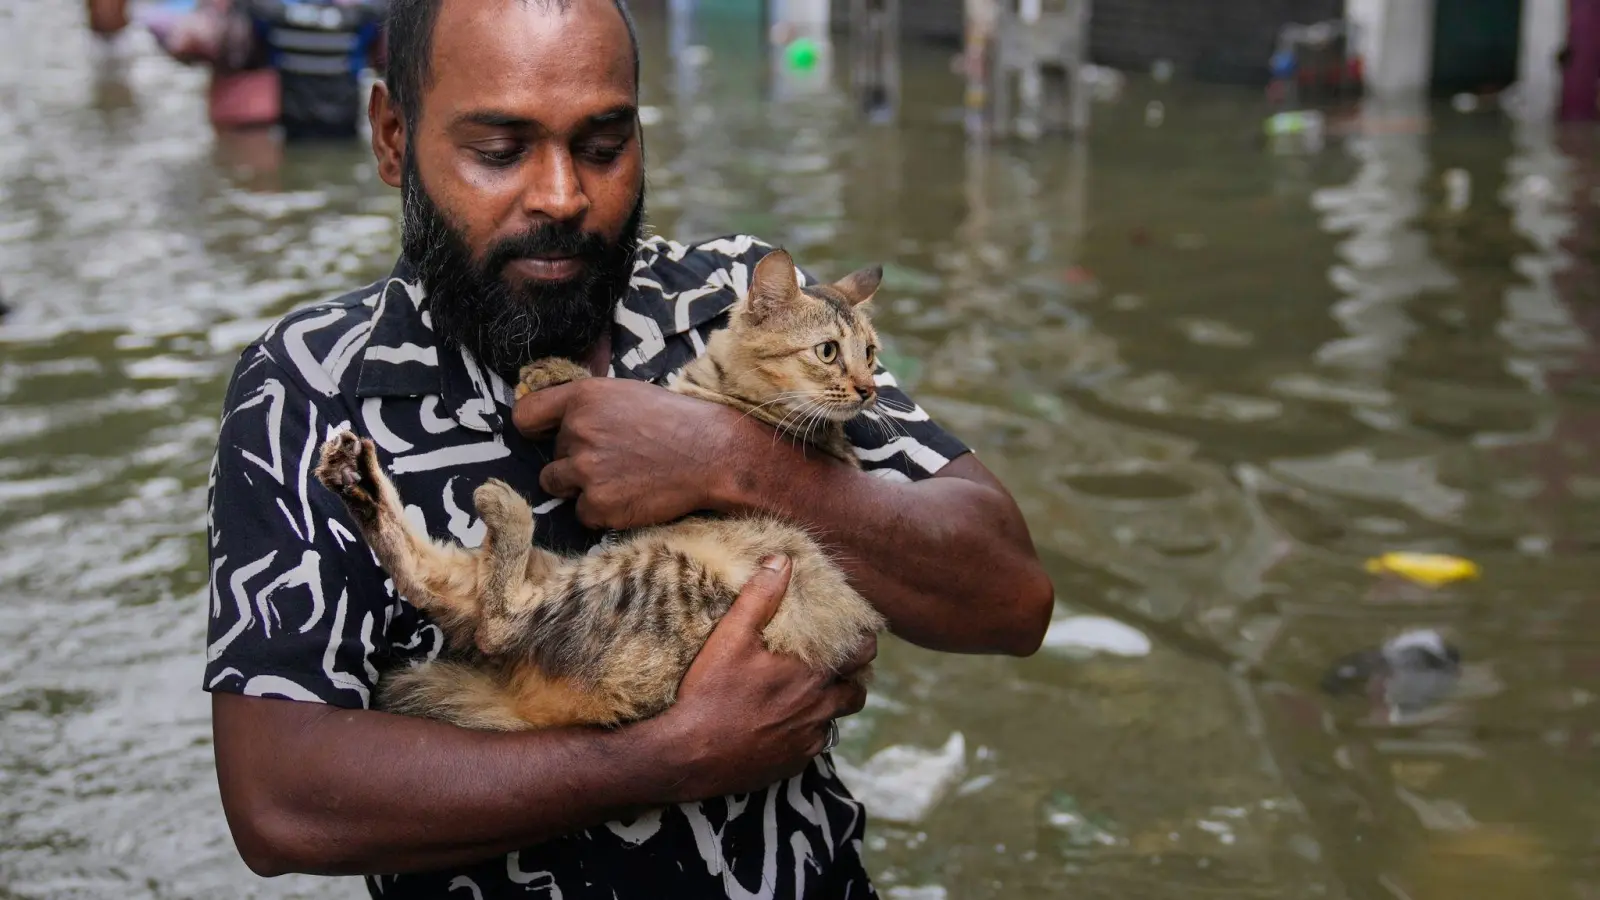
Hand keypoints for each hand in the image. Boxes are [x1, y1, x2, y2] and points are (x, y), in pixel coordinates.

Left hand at [511, 377, 757, 529]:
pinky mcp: (599, 504)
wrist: (713, 455)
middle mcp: (577, 432)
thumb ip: (589, 406)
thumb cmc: (676, 422)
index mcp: (583, 398)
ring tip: (620, 478)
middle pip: (552, 456)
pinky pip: (582, 513)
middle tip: (617, 458)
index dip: (534, 429)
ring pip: (557, 485)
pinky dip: (603, 510)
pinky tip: (631, 496)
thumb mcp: (626, 394)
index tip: (544, 437)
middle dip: (576, 460)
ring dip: (581, 486)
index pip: (526, 416)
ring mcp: (586, 470)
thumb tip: (560, 422)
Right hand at [648, 556, 873, 802]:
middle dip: (852, 678)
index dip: (863, 644)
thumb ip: (760, 597)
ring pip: (836, 720)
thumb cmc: (709, 693)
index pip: (861, 655)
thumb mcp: (730, 637)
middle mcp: (819, 707)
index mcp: (811, 673)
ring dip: (830, 707)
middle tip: (837, 667)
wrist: (688, 755)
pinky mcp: (793, 763)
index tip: (857, 637)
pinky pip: (814, 744)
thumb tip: (782, 560)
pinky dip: (807, 732)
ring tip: (811, 694)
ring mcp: (807, 739)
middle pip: (856, 692)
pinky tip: (786, 724)